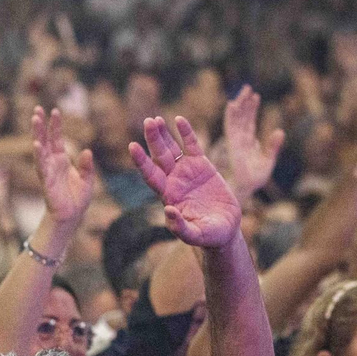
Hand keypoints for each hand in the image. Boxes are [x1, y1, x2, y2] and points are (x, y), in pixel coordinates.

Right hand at [32, 106, 94, 224]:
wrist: (72, 217)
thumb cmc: (78, 198)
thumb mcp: (88, 179)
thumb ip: (87, 165)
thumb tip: (87, 151)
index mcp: (61, 160)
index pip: (56, 138)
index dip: (55, 125)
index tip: (54, 110)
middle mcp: (52, 163)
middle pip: (44, 140)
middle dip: (41, 125)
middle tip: (37, 109)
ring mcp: (48, 171)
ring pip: (40, 149)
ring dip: (37, 134)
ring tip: (35, 119)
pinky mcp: (46, 181)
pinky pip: (41, 166)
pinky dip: (38, 155)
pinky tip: (36, 144)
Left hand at [129, 116, 241, 247]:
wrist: (224, 230)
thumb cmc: (208, 236)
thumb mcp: (194, 235)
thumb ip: (180, 227)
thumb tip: (167, 209)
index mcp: (168, 196)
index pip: (151, 176)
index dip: (141, 162)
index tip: (132, 146)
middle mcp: (173, 181)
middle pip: (159, 157)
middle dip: (153, 140)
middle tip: (148, 122)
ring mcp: (186, 172)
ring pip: (172, 148)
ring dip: (163, 134)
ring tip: (155, 119)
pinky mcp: (202, 165)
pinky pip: (192, 146)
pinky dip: (186, 133)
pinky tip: (179, 120)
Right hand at [222, 84, 284, 199]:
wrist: (247, 188)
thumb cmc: (256, 178)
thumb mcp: (269, 160)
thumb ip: (274, 146)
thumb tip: (280, 130)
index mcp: (248, 143)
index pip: (249, 122)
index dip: (252, 109)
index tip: (256, 96)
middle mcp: (240, 140)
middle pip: (242, 117)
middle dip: (245, 103)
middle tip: (248, 87)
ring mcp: (235, 141)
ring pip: (236, 119)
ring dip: (240, 104)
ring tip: (245, 91)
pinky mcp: (233, 144)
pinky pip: (230, 127)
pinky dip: (230, 116)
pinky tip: (232, 104)